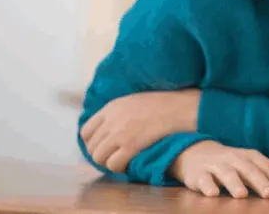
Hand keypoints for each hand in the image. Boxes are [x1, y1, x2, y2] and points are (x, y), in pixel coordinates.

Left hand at [80, 89, 199, 172]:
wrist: (182, 107)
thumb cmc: (164, 103)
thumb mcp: (135, 100)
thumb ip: (118, 112)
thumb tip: (108, 128)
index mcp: (112, 107)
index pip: (86, 131)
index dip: (92, 143)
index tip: (104, 147)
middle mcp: (111, 120)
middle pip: (91, 147)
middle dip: (101, 155)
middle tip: (114, 157)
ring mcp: (120, 133)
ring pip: (99, 158)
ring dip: (108, 163)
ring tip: (122, 161)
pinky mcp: (131, 145)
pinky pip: (113, 164)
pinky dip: (119, 168)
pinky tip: (129, 165)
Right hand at [170, 141, 268, 197]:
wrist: (197, 154)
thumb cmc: (233, 164)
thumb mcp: (253, 165)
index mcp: (250, 157)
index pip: (266, 166)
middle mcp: (234, 159)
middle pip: (249, 169)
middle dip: (259, 181)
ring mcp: (216, 165)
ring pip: (226, 173)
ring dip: (234, 183)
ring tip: (241, 195)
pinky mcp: (198, 174)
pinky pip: (203, 179)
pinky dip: (208, 185)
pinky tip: (213, 194)